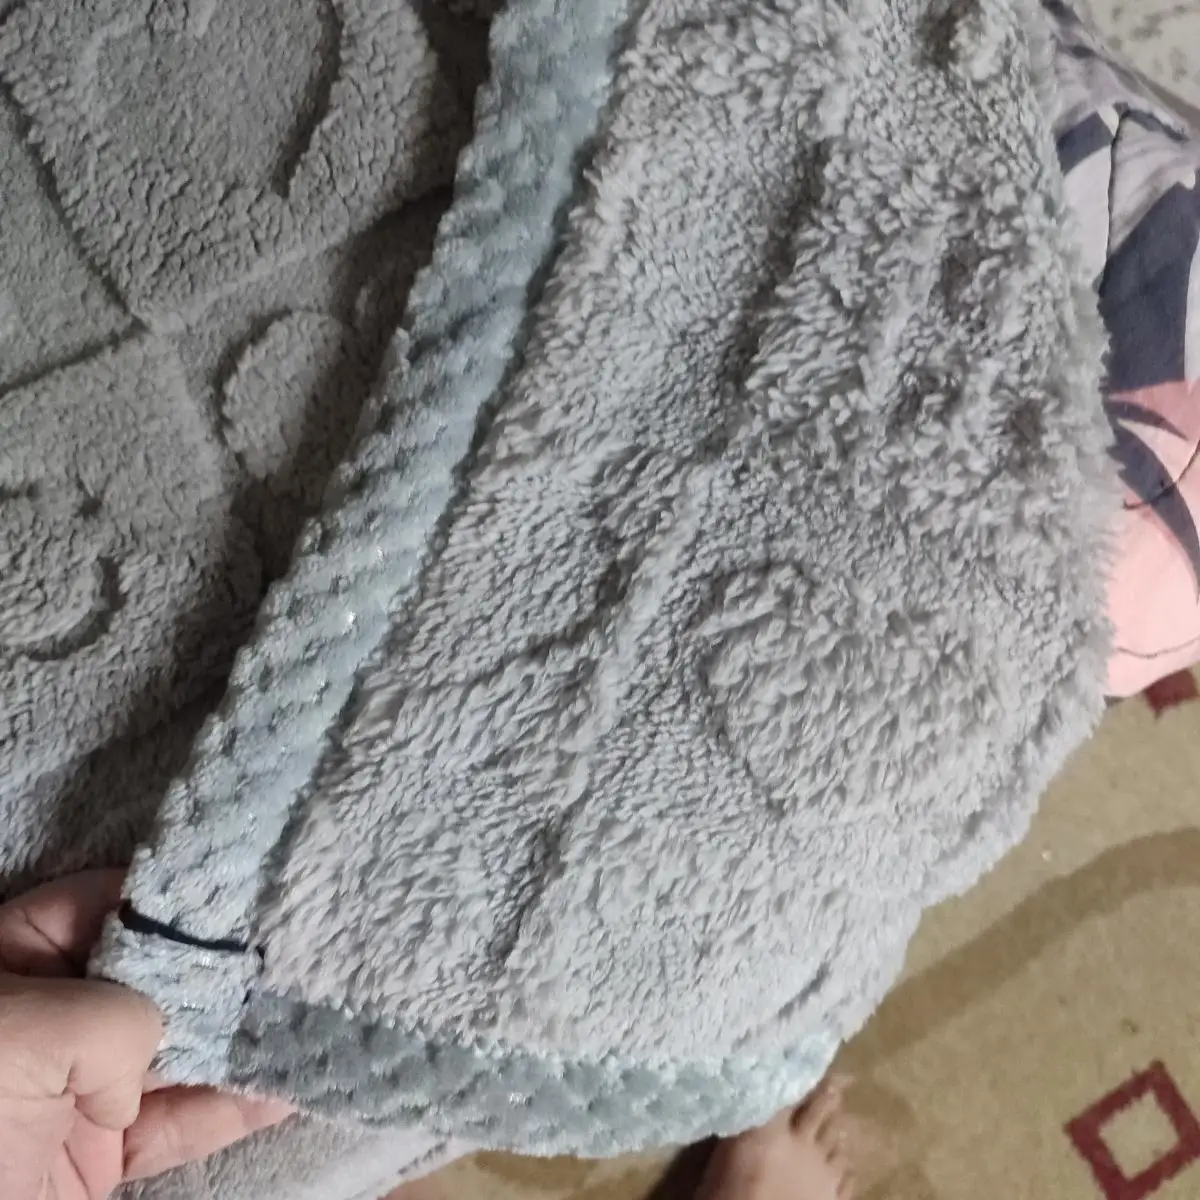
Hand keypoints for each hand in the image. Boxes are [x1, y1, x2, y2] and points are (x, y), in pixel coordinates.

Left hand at [0, 871, 292, 1198]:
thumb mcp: (25, 1034)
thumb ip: (115, 1016)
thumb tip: (150, 1059)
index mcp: (12, 961)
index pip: (110, 902)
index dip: (181, 892)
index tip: (254, 886)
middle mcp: (52, 1017)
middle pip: (160, 974)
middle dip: (232, 964)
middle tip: (308, 946)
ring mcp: (78, 1092)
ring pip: (182, 1050)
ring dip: (250, 1036)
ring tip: (321, 1006)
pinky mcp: (100, 1161)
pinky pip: (183, 1126)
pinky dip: (240, 1109)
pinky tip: (295, 1082)